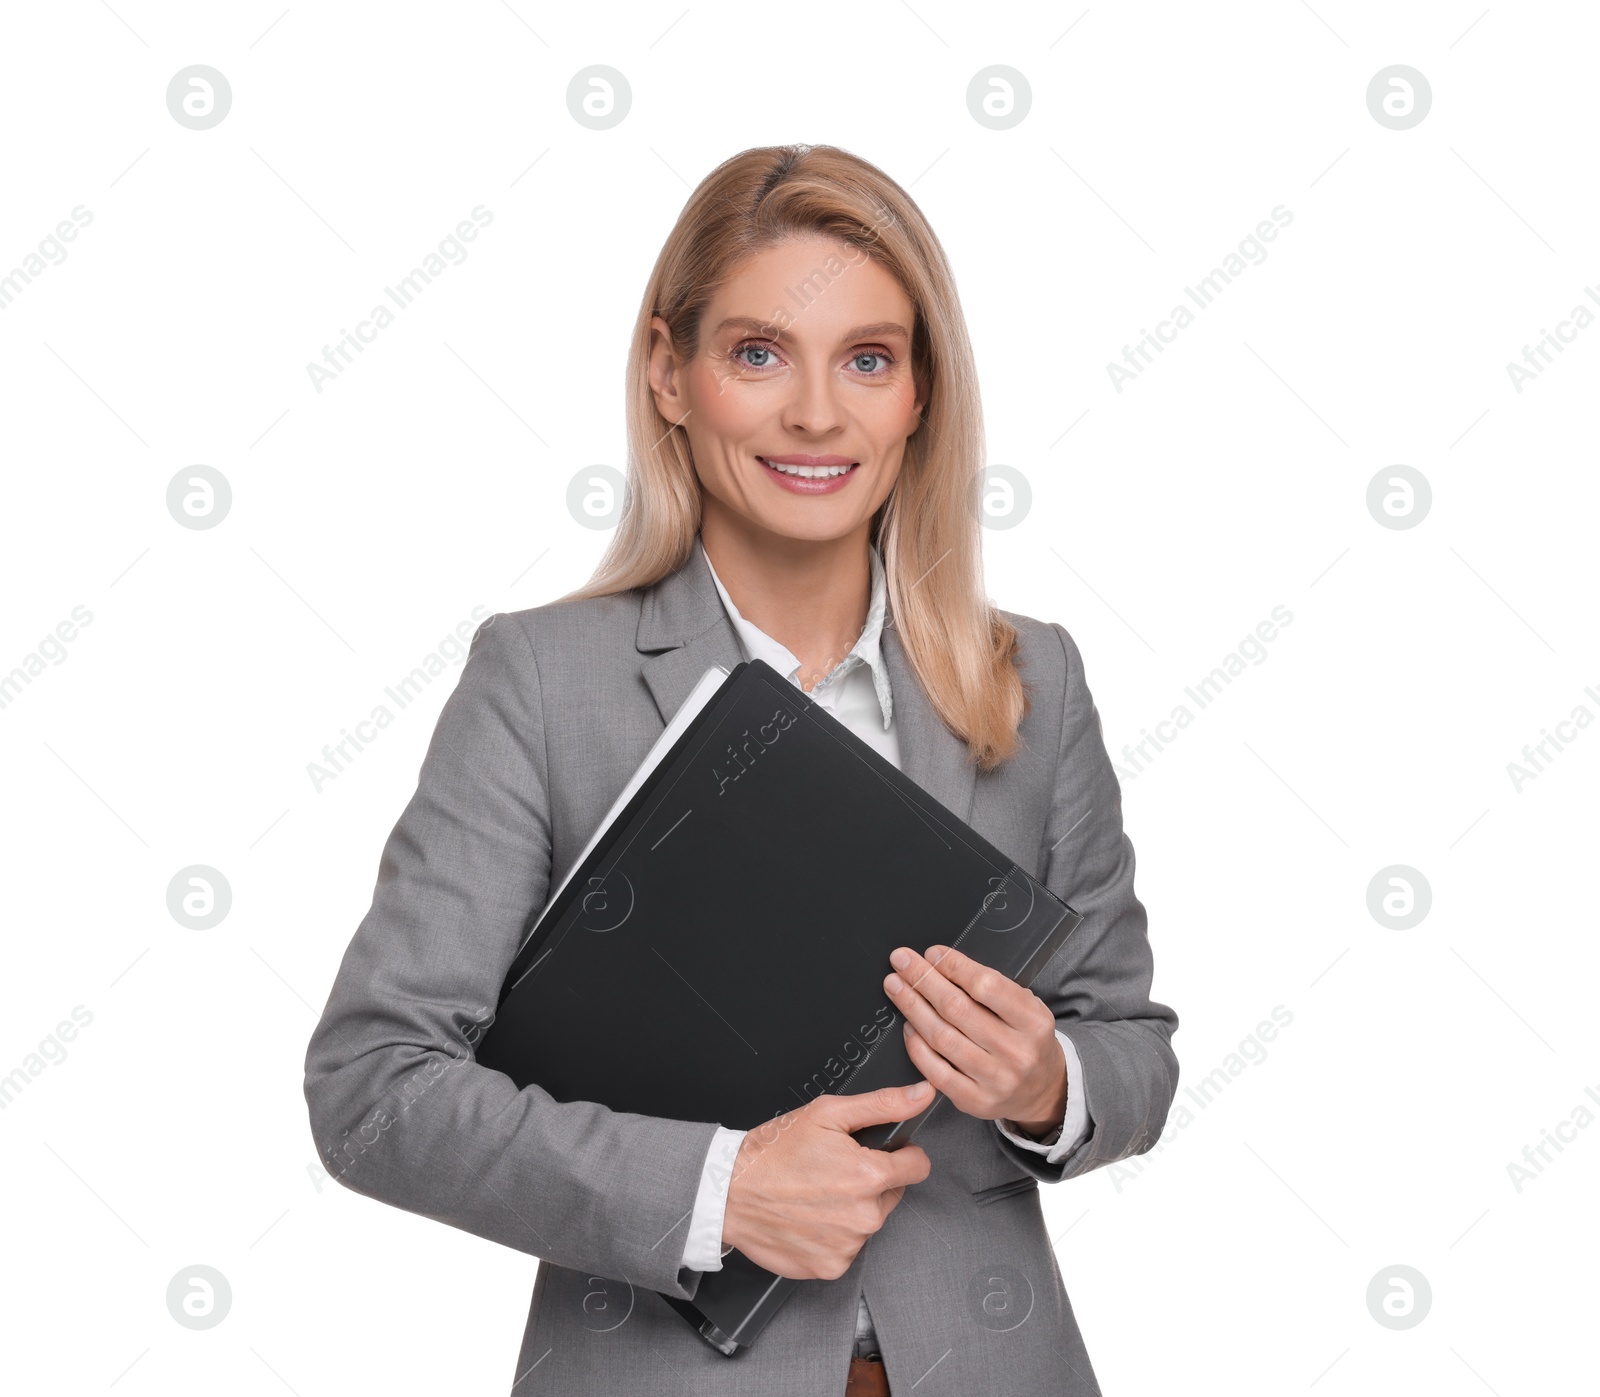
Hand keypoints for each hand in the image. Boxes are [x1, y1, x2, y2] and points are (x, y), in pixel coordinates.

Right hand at [720, 1082, 933, 1280]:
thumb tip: (922, 1094)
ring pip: (868, 1221)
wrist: (727, 1191)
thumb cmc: (772, 1152)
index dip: (900, 1153)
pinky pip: (847, 1248)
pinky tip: (809, 1217)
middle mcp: (863, 1216)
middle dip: (871, 1180)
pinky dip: (833, 1234)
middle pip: (891, 1194)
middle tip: (833, 1170)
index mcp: (868, 1175)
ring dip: (851, 1209)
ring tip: (816, 1193)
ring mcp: (847, 1247)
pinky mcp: (829, 1268)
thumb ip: (882, 1104)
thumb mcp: (827, 1113)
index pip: (917, 1166)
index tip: (877, 1152)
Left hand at [884, 944, 1066, 1135]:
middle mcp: (1016, 1052)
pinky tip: (908, 1025)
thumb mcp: (1025, 1007)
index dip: (954, 966)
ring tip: (897, 987)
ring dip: (912, 1007)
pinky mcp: (974, 1100)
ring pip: (942, 1038)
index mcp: (1034, 1022)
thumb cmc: (1026, 1039)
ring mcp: (995, 1080)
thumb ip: (991, 987)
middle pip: (957, 1009)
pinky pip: (935, 1070)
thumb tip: (940, 965)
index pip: (987, 986)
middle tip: (902, 962)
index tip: (932, 954)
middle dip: (923, 980)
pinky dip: (916, 1045)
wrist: (1043, 1090)